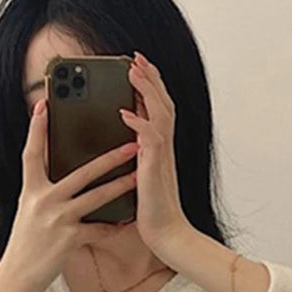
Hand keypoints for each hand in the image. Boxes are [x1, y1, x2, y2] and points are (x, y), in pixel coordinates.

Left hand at [119, 51, 190, 257]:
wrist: (167, 234)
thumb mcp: (142, 177)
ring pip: (159, 114)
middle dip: (149, 78)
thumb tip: (125, 142)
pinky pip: (149, 141)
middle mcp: (163, 148)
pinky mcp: (154, 170)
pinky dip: (138, 124)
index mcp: (158, 149)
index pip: (157, 108)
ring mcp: (160, 157)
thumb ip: (137, 157)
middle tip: (135, 57)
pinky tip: (125, 113)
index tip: (138, 66)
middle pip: (162, 103)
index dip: (150, 85)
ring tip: (132, 71)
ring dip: (146, 90)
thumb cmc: (153, 211)